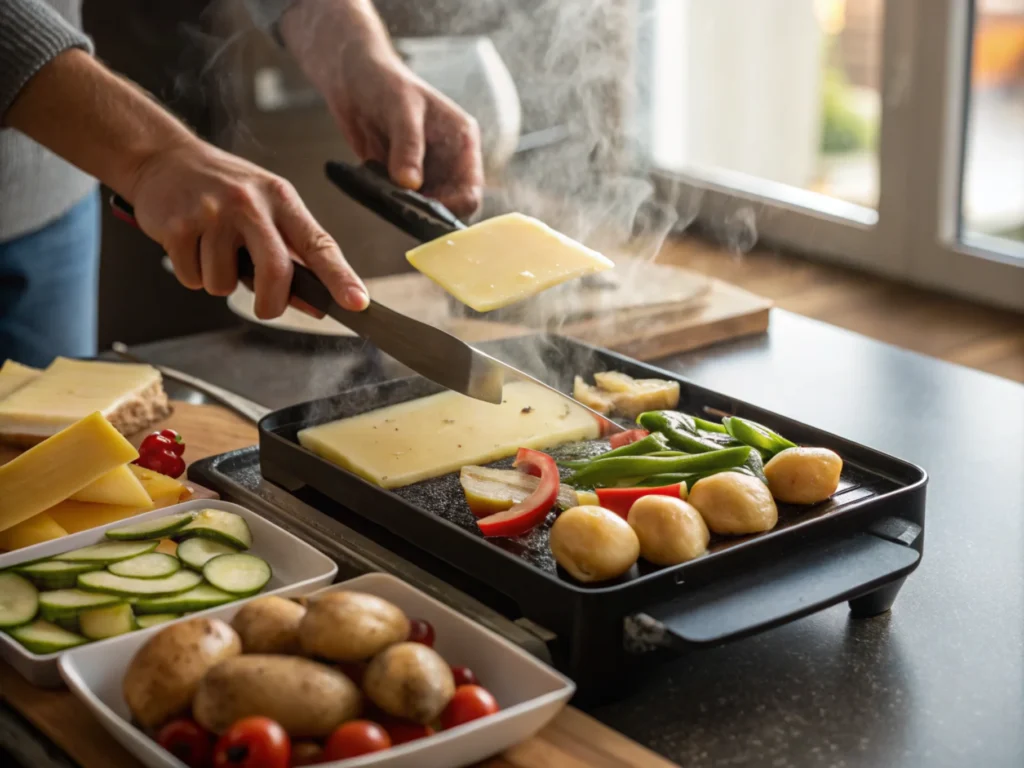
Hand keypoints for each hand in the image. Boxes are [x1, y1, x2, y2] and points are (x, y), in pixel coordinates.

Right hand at [129, 137, 367, 318]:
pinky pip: (193, 279)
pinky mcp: (177, 226)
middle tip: (266, 308)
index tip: (357, 303)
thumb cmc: (222, 188)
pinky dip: (192, 274)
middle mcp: (249, 203)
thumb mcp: (264, 207)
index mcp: (281, 199)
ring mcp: (212, 213)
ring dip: (220, 281)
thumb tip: (315, 302)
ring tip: (212, 250)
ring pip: (225, 284)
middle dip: (272, 303)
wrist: (162, 158)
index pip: (318, 244)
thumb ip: (289, 253)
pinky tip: (190, 246)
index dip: (340, 278)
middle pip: (275, 271)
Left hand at [325, 52, 484, 217]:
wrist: (352, 77)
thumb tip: (410, 184)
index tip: (423, 210)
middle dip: (430, 211)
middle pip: (452, 205)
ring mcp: (427, 170)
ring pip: (429, 207)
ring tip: (388, 197)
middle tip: (403, 208)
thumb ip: (408, 146)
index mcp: (462, 141)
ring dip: (410, 209)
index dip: (452, 206)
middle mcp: (450, 160)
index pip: (471, 190)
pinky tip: (379, 191)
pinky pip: (406, 201)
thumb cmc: (383, 81)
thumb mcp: (400, 109)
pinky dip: (394, 203)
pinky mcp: (405, 177)